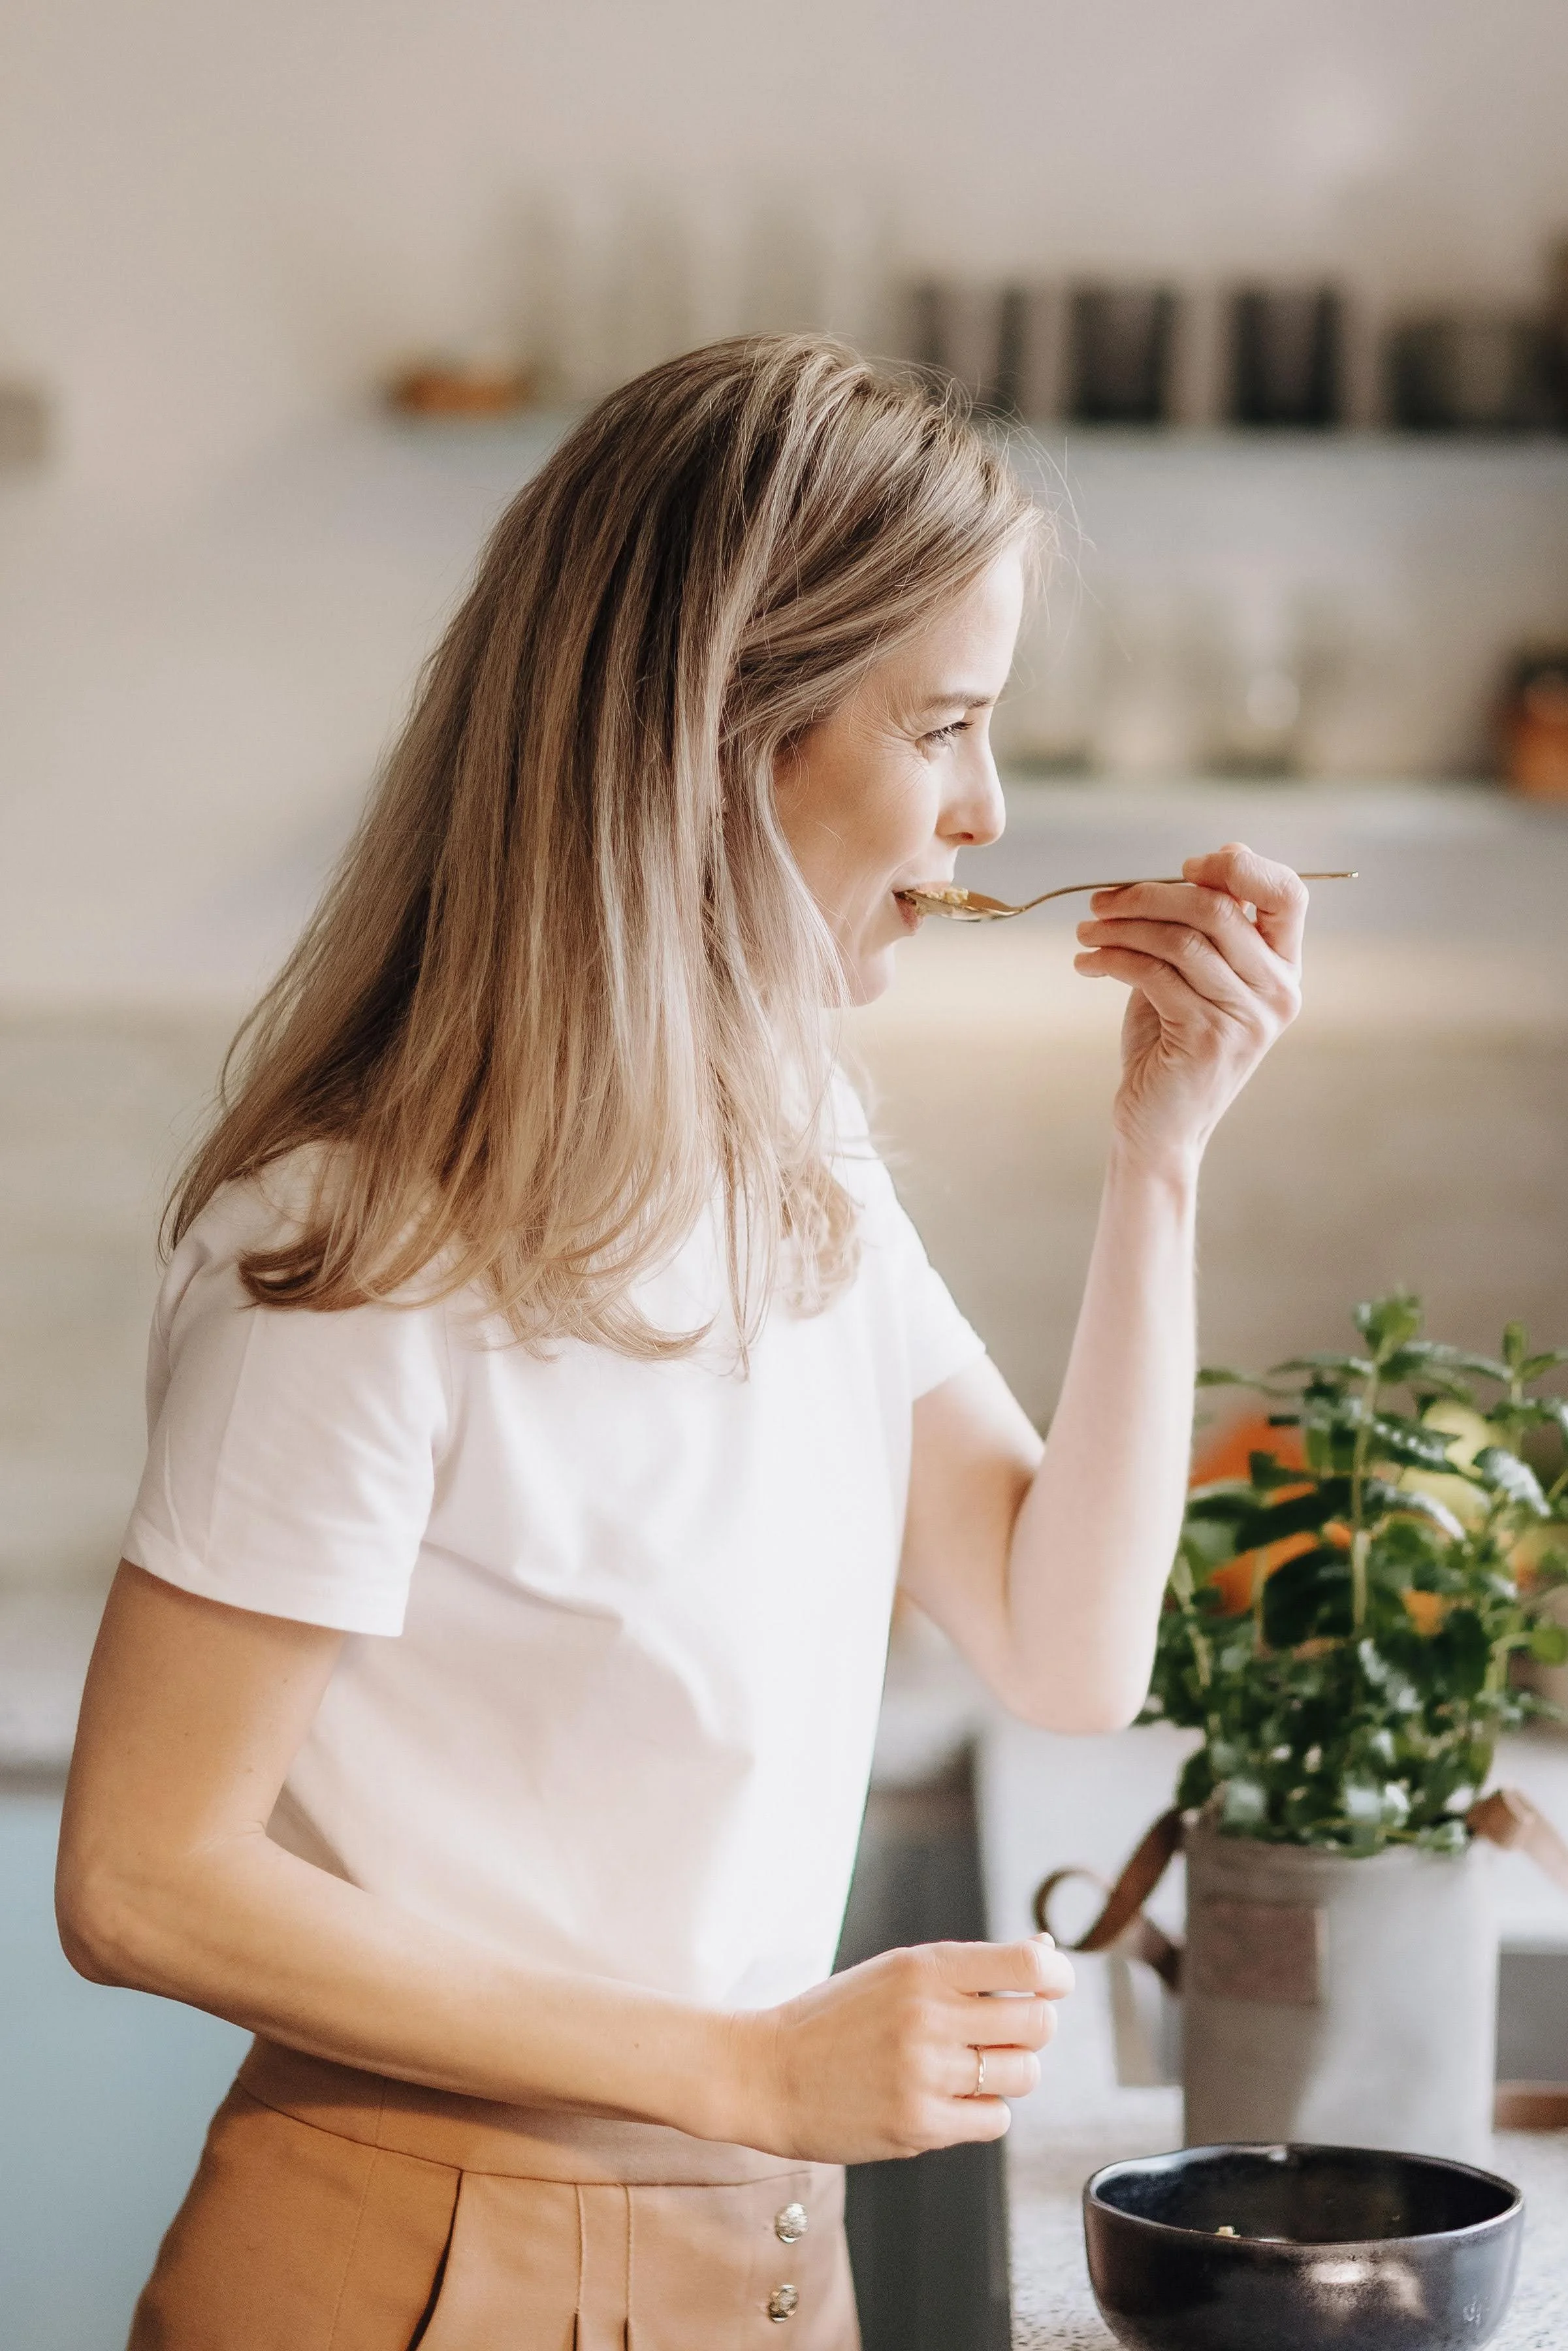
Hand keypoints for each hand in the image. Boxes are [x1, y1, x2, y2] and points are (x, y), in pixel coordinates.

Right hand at [727, 1935, 1072, 2163]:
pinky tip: (948, 2099)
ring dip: (1008, 2073)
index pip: (1029, 1966)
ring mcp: (924, 2074)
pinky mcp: (919, 2126)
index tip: (1052, 1984)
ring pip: (1024, 2075)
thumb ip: (970, 1966)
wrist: (766, 2073)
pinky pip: (995, 2120)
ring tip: (968, 2068)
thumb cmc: (836, 2018)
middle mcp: (928, 2017)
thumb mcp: (897, 1971)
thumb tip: (1045, 1952)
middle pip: (1038, 2024)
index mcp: (923, 1968)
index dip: (1056, 1975)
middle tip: (1004, 2033)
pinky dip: (983, 2111)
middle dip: (1033, 2028)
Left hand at [1073, 841, 1305, 1169]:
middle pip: (1218, 908)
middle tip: (1101, 901)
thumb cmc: (1171, 1045)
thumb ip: (1202, 929)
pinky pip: (1153, 973)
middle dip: (1149, 894)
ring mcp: (1247, 1016)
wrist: (1160, 1127)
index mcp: (1284, 968)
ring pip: (1181, 939)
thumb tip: (1201, 863)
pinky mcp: (1207, 1037)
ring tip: (1086, 932)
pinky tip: (1087, 963)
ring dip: (1121, 927)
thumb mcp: (1193, 978)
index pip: (1288, 894)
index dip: (1239, 866)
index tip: (1184, 865)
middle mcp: (1278, 991)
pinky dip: (1111, 959)